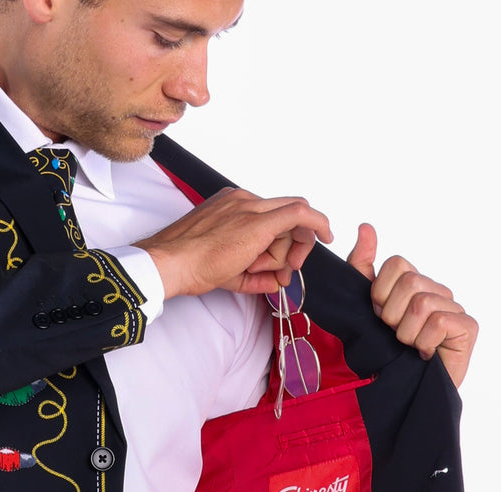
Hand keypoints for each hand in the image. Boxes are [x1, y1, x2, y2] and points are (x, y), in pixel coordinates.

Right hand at [136, 188, 331, 299]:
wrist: (171, 263)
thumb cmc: (188, 265)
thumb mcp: (228, 269)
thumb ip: (256, 274)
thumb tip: (278, 282)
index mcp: (232, 205)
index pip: (272, 215)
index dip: (285, 240)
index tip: (283, 262)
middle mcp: (243, 200)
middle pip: (286, 216)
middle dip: (294, 245)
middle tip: (287, 270)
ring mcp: (250, 207)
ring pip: (290, 224)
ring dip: (284, 254)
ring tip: (255, 269)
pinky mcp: (258, 221)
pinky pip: (300, 215)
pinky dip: (318, 224)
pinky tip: (329, 235)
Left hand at [347, 223, 477, 387]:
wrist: (403, 392)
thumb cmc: (385, 352)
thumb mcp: (363, 308)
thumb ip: (361, 268)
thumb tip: (365, 228)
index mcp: (413, 283)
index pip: (396, 264)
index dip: (380, 294)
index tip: (379, 317)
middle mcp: (436, 290)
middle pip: (409, 283)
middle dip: (391, 317)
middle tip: (394, 335)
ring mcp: (454, 306)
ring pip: (421, 305)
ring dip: (406, 334)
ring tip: (409, 347)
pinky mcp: (467, 326)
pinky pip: (439, 321)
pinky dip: (424, 342)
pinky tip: (425, 354)